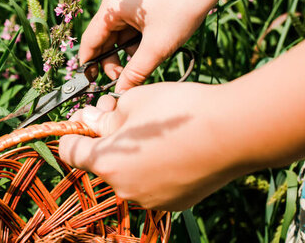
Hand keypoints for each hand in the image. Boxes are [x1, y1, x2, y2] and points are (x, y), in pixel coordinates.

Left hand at [58, 82, 244, 210]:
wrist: (233, 132)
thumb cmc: (178, 111)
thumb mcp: (132, 101)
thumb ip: (104, 116)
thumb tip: (92, 122)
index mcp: (107, 163)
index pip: (70, 153)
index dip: (72, 133)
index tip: (81, 120)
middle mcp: (124, 188)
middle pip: (101, 162)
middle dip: (105, 138)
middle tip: (119, 112)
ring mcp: (150, 199)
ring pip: (127, 173)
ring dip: (129, 153)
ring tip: (151, 129)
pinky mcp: (174, 203)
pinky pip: (151, 183)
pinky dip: (152, 167)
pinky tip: (171, 147)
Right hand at [79, 0, 214, 93]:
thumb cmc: (180, 7)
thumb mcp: (157, 46)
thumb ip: (136, 72)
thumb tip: (120, 93)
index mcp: (110, 9)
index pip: (90, 42)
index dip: (89, 64)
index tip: (91, 83)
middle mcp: (115, 5)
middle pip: (104, 41)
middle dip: (112, 62)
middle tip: (124, 81)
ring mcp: (129, 5)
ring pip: (120, 37)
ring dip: (127, 55)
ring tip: (142, 68)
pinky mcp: (143, 7)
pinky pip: (132, 31)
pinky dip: (138, 45)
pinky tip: (152, 53)